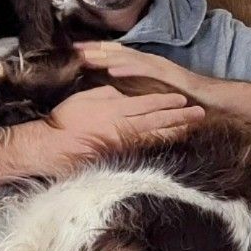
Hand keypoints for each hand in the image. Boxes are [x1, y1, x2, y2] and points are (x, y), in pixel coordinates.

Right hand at [45, 84, 204, 175]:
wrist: (52, 147)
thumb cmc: (64, 121)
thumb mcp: (84, 98)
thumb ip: (106, 94)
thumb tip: (122, 95)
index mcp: (114, 109)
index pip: (146, 105)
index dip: (166, 102)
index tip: (182, 100)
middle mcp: (122, 126)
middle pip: (157, 121)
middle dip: (179, 118)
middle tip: (199, 115)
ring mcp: (122, 144)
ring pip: (154, 136)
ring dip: (174, 132)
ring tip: (191, 129)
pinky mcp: (118, 157)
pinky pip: (143, 149)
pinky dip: (158, 145)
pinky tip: (169, 143)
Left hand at [77, 41, 210, 100]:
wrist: (209, 99)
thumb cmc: (179, 97)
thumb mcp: (150, 91)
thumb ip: (133, 87)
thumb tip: (109, 85)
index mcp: (143, 64)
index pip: (114, 54)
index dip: (94, 51)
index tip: (73, 51)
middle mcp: (148, 61)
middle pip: (117, 51)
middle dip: (95, 48)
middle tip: (73, 47)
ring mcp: (158, 66)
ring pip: (128, 57)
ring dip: (107, 55)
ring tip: (88, 55)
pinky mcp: (167, 75)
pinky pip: (145, 71)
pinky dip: (129, 69)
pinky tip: (114, 70)